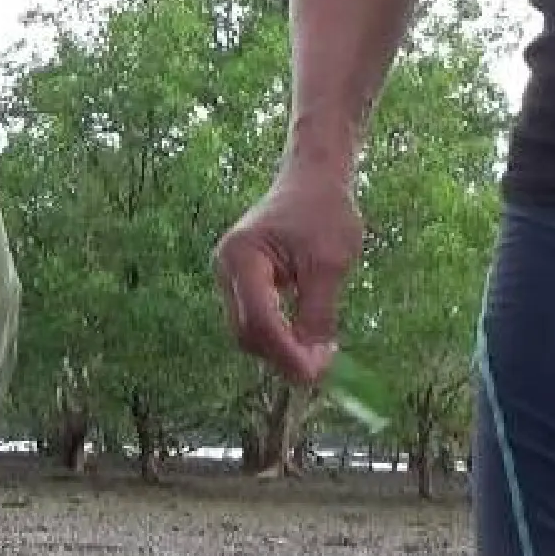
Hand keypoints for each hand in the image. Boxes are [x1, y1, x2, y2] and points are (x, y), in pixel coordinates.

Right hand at [211, 162, 364, 384]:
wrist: (313, 180)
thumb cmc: (325, 213)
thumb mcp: (329, 265)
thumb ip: (318, 314)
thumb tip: (312, 362)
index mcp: (242, 257)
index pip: (258, 319)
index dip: (286, 352)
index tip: (317, 375)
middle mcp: (225, 268)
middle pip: (246, 332)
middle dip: (281, 355)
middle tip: (322, 369)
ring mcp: (228, 275)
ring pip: (248, 330)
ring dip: (280, 347)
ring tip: (318, 354)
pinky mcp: (239, 280)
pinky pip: (254, 318)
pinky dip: (279, 333)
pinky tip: (305, 337)